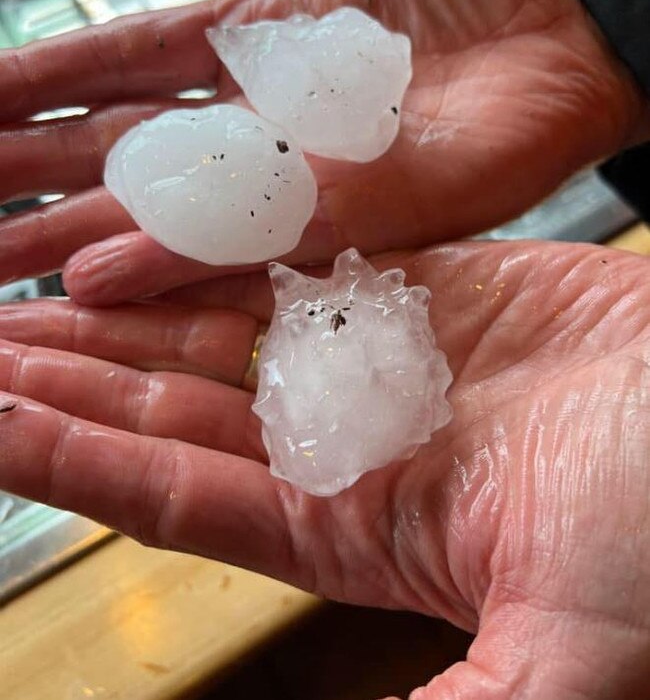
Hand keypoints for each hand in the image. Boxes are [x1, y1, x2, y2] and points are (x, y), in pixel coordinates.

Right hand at [0, 0, 643, 305]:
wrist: (573, 20)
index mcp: (256, 41)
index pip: (125, 62)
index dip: (47, 81)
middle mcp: (262, 117)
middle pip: (124, 148)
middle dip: (36, 173)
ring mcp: (299, 172)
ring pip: (162, 206)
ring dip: (74, 233)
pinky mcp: (346, 213)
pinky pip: (238, 239)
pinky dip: (163, 260)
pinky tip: (88, 279)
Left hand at [0, 239, 648, 697]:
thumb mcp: (552, 654)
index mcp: (346, 525)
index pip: (169, 491)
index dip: (71, 456)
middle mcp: (342, 439)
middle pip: (169, 402)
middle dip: (74, 372)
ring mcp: (376, 354)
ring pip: (218, 327)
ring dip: (130, 310)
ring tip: (41, 294)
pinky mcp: (419, 285)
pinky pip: (299, 260)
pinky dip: (228, 249)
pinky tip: (165, 237)